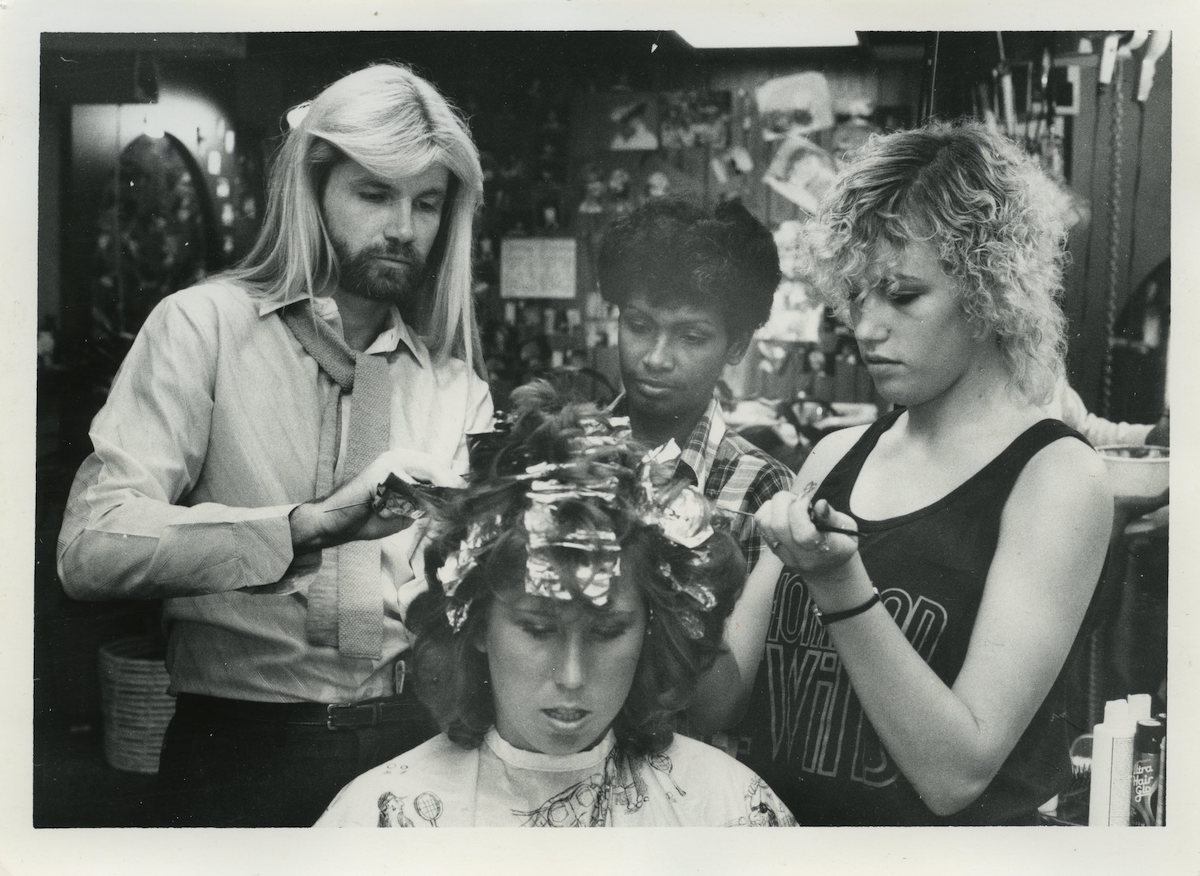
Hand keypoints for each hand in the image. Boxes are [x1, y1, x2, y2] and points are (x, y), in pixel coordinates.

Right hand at [290, 449, 465, 550]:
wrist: (335, 525)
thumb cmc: (368, 518)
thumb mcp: (406, 512)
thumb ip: (426, 504)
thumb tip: (453, 505)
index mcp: (405, 463)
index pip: (439, 467)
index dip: (455, 481)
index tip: (472, 496)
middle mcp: (398, 457)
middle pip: (437, 466)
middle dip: (453, 485)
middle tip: (468, 502)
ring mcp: (388, 462)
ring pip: (427, 473)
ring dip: (440, 492)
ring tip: (452, 507)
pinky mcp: (379, 473)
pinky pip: (407, 486)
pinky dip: (418, 500)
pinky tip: (418, 511)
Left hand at [755, 491, 859, 577]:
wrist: (828, 571)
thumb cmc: (841, 544)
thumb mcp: (847, 529)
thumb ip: (832, 517)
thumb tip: (819, 503)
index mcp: (824, 551)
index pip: (803, 534)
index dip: (800, 510)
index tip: (807, 498)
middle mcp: (801, 556)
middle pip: (779, 526)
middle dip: (784, 502)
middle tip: (796, 498)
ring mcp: (784, 555)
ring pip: (765, 524)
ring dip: (774, 506)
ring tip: (790, 504)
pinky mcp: (773, 550)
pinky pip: (761, 525)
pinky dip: (768, 511)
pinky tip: (782, 510)